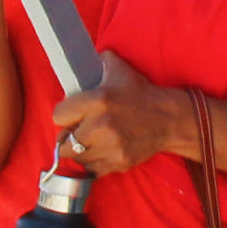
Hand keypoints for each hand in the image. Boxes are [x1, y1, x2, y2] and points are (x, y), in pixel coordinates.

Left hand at [47, 55, 183, 176]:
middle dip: (70, 137)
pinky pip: (92, 170)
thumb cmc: (140, 93)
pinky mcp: (118, 162)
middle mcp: (101, 125)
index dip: (64, 115)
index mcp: (98, 100)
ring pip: (77, 158)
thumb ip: (99, 60)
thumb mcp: (119, 69)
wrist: (168, 118)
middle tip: (79, 131)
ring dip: (80, 152)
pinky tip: (101, 151)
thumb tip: (81, 57)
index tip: (71, 115)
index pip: (58, 116)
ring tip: (90, 141)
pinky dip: (93, 163)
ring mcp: (110, 147)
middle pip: (64, 143)